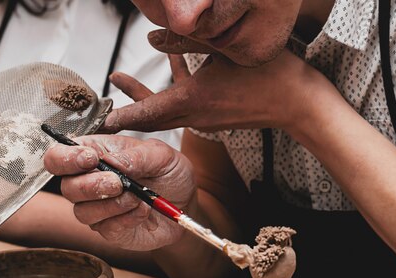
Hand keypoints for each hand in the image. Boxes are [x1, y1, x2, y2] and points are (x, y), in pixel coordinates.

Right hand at [43, 135, 197, 250]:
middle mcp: (89, 183)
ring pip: (83, 212)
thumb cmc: (169, 174)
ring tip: (137, 198)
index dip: (66, 158)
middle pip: (66, 188)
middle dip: (91, 185)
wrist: (186, 203)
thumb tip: (113, 161)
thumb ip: (138, 155)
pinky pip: (107, 229)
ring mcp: (98, 209)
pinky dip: (127, 219)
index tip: (90, 158)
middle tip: (117, 183)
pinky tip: (143, 210)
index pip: (59, 156)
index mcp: (95, 155)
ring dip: (112, 205)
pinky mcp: (111, 231)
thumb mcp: (162, 156)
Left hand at [101, 38, 329, 134]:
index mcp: (195, 102)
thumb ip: (187, 40)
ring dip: (143, 99)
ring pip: (167, 111)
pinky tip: (168, 66)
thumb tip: (152, 36)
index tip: (97, 124)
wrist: (298, 103)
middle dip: (124, 112)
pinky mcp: (216, 114)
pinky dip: (171, 92)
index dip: (120, 117)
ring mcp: (207, 118)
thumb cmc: (269, 76)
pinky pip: (185, 105)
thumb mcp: (227, 49)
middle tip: (98, 109)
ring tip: (120, 78)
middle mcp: (198, 116)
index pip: (147, 114)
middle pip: (151, 118)